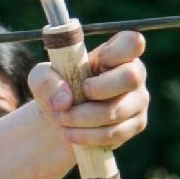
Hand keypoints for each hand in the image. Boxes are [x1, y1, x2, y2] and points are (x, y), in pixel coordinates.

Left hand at [27, 29, 147, 151]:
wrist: (61, 121)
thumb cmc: (57, 89)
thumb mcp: (41, 78)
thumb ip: (45, 79)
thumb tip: (64, 101)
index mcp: (116, 52)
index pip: (133, 42)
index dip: (117, 52)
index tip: (98, 61)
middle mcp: (134, 72)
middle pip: (131, 77)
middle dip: (97, 89)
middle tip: (72, 97)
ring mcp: (138, 99)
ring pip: (117, 110)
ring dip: (82, 118)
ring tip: (62, 120)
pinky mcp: (136, 124)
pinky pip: (115, 133)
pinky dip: (88, 136)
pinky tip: (71, 134)